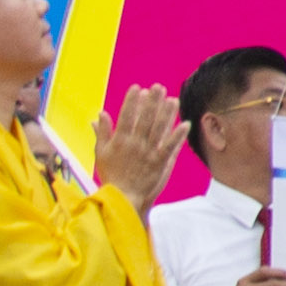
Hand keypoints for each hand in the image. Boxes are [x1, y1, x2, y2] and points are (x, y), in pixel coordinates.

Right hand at [94, 86, 181, 201]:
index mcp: (120, 141)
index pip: (126, 116)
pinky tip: (185, 123)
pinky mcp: (160, 163)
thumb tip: (100, 114)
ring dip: (167, 113)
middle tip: (158, 87)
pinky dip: (178, 135)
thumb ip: (102, 133)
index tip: (137, 88)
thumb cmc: (111, 176)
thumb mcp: (100, 153)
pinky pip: (170, 147)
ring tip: (173, 99)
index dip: (132, 101)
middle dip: (152, 101)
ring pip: (159, 129)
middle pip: (145, 119)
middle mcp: (135, 144)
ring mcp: (148, 153)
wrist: (123, 198)